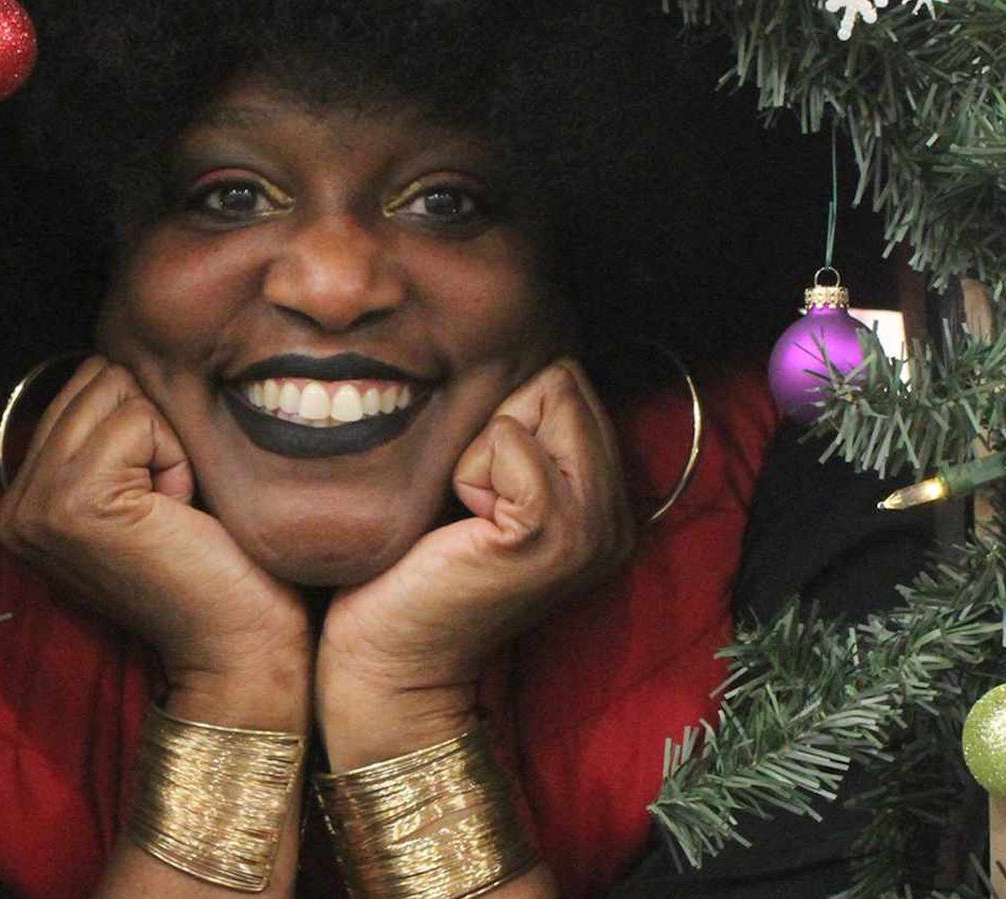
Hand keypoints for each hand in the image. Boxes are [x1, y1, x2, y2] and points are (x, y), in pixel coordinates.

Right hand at [0, 357, 309, 724]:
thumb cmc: (213, 562)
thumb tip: (120, 350)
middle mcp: (14, 503)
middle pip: (98, 378)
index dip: (146, 426)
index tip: (160, 502)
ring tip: (172, 510)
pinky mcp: (73, 502)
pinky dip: (176, 458)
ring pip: (117, 392)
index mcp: (24, 497)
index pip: (84, 385)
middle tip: (170, 506)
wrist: (239, 644)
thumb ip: (111, 430)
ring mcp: (36, 504)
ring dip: (166, 443)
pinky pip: (139, 419)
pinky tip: (178, 514)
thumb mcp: (145, 484)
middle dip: (154, 428)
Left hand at [316, 358, 632, 767]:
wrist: (389, 659)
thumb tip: (518, 347)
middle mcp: (617, 516)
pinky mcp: (551, 536)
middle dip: (498, 419)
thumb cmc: (413, 564)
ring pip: (544, 399)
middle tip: (468, 499)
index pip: (571, 379)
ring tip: (465, 510)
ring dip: (483, 443)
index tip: (476, 482)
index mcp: (605, 501)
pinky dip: (470, 467)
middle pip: (562, 380)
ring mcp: (592, 530)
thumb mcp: (477, 481)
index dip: (506, 408)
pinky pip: (512, 441)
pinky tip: (459, 522)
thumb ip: (516, 427)